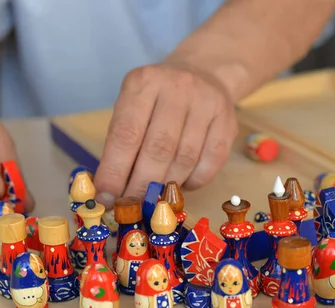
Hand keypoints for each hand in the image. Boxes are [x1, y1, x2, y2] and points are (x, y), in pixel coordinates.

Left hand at [93, 63, 238, 207]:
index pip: (126, 134)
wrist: (204, 74)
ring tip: (153, 198)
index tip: (106, 198)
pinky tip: (181, 184)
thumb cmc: (158, 100)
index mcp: (144, 83)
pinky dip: (192, 182)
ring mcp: (206, 103)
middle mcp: (177, 88)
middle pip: (158, 150)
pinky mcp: (228, 122)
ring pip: (185, 160)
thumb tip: (109, 192)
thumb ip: (121, 144)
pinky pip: (209, 164)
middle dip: (141, 186)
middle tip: (131, 207)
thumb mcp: (133, 107)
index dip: (115, 172)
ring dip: (166, 187)